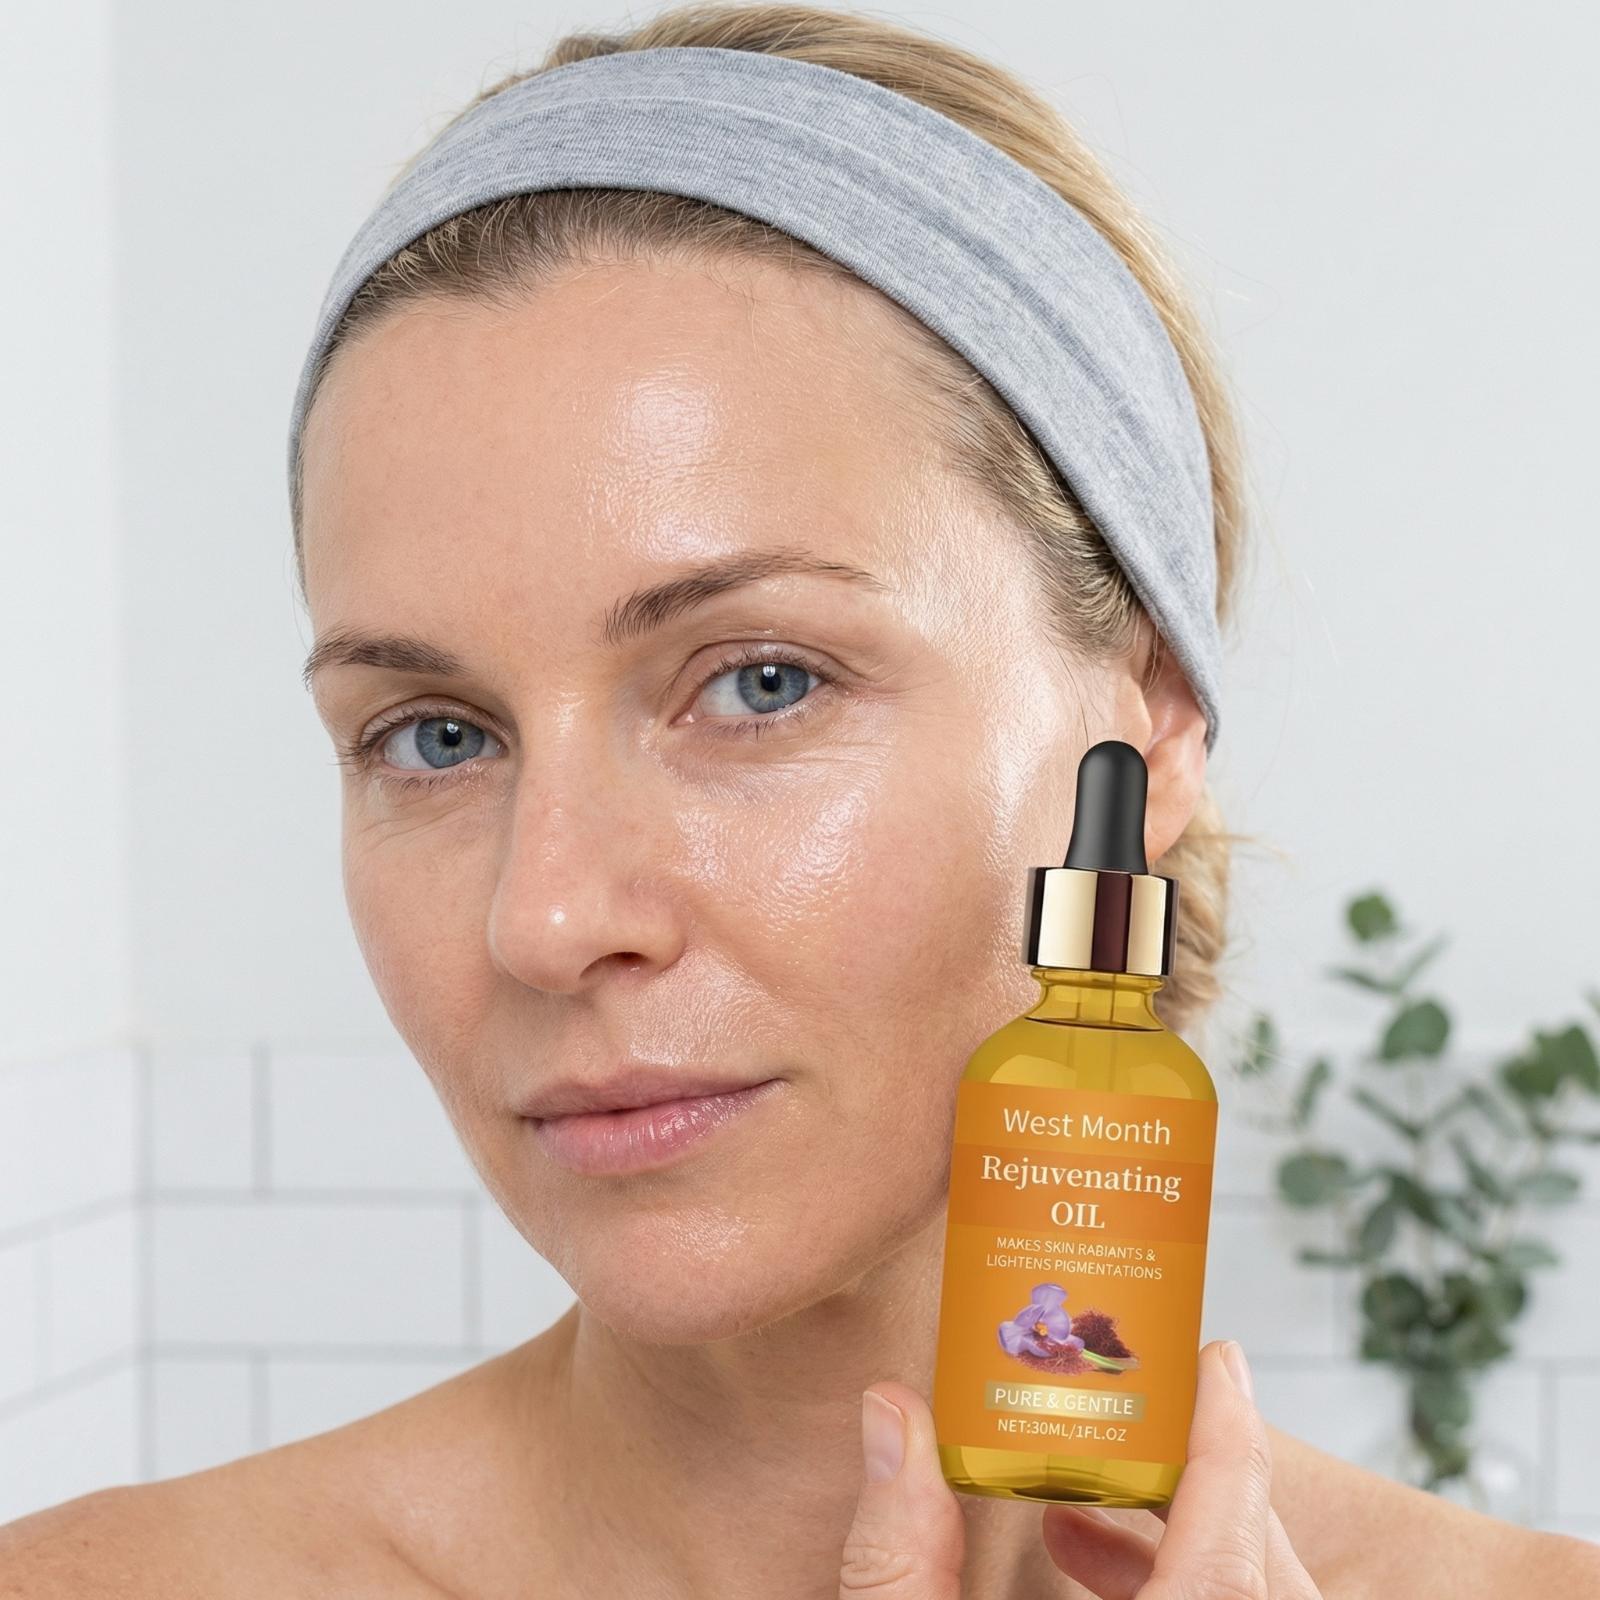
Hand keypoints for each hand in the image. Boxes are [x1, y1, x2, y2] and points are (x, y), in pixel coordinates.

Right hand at [841, 1338, 1321, 1597]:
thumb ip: (897, 1553)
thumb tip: (891, 1411)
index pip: (1226, 1551)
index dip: (1231, 1444)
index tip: (1219, 1357)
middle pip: (1258, 1574)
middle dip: (1214, 1478)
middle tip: (1149, 1404)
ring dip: (1195, 1541)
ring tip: (1083, 1499)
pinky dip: (1185, 1586)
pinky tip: (1072, 1561)